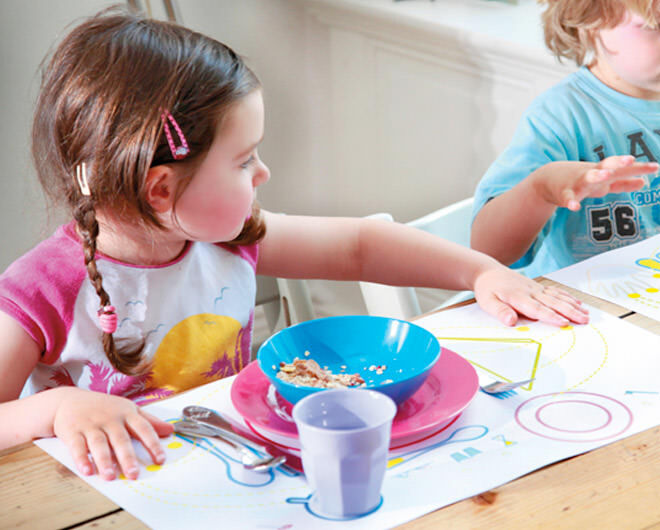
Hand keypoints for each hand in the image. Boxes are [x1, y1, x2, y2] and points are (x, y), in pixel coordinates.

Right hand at [52, 387, 173, 480]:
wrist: (69, 399)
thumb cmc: (104, 407)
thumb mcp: (128, 409)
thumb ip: (149, 421)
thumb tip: (171, 430)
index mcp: (126, 413)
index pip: (143, 428)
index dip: (153, 443)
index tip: (160, 459)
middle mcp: (110, 418)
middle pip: (121, 439)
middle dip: (127, 457)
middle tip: (134, 474)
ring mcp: (91, 424)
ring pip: (99, 444)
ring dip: (104, 460)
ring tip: (110, 476)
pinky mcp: (72, 431)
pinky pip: (77, 446)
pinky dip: (81, 459)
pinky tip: (87, 471)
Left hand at [473, 266, 588, 326]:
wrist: (488, 272)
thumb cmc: (487, 289)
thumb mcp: (487, 302)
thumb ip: (500, 311)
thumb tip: (511, 322)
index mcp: (518, 297)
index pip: (537, 309)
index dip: (551, 316)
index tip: (564, 323)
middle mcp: (530, 291)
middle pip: (553, 303)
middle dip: (570, 312)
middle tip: (584, 320)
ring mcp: (535, 288)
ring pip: (557, 297)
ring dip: (573, 305)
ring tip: (586, 314)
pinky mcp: (537, 286)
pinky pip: (555, 291)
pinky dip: (567, 297)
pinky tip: (578, 302)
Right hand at [533, 155, 658, 210]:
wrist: (547, 179)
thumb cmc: (579, 179)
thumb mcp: (602, 181)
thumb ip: (622, 182)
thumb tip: (643, 182)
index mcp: (603, 172)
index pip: (623, 168)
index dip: (638, 168)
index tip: (655, 167)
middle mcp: (592, 174)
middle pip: (606, 166)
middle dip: (617, 163)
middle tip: (630, 160)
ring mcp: (577, 183)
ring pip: (588, 178)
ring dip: (596, 176)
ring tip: (605, 176)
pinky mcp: (564, 193)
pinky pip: (567, 198)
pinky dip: (570, 202)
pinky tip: (574, 207)